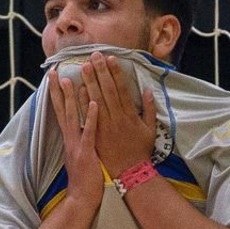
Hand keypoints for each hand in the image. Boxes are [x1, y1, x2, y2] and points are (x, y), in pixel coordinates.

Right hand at [47, 71, 102, 213]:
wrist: (82, 199)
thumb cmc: (84, 180)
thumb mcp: (79, 156)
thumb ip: (78, 141)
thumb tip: (79, 128)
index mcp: (69, 139)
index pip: (60, 113)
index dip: (56, 96)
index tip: (54, 79)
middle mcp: (70, 139)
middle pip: (62, 110)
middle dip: (59, 91)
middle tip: (55, 72)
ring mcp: (77, 145)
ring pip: (73, 117)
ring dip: (72, 97)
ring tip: (71, 80)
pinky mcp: (87, 153)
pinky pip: (90, 132)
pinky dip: (92, 117)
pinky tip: (95, 103)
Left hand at [78, 51, 156, 174]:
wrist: (130, 173)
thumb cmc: (141, 151)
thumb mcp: (151, 130)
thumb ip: (150, 110)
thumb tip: (148, 91)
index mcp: (130, 115)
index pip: (121, 89)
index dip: (116, 72)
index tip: (111, 58)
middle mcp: (117, 118)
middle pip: (107, 90)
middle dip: (100, 71)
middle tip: (94, 55)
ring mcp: (105, 126)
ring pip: (96, 99)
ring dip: (90, 82)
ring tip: (83, 66)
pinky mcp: (96, 135)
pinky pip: (89, 115)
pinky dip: (84, 102)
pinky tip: (78, 89)